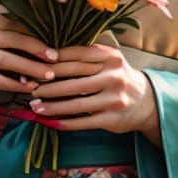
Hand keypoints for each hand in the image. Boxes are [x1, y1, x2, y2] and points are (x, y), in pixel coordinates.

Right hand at [0, 11, 105, 110]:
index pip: (19, 26)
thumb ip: (21, 38)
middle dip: (38, 50)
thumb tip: (58, 40)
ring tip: (48, 76)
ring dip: (30, 69)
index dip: (40, 36)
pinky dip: (16, 84)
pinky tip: (30, 88)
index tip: (58, 47)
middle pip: (14, 40)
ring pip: (7, 60)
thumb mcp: (1, 42)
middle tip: (57, 60)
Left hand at [27, 40, 160, 141]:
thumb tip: (49, 56)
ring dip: (52, 106)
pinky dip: (63, 122)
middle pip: (74, 79)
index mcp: (111, 57)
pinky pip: (83, 122)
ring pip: (76, 103)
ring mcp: (114, 99)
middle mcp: (114, 76)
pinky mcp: (112, 119)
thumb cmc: (118, 76)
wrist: (146, 102)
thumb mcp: (109, 60)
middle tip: (31, 87)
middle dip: (49, 84)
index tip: (37, 63)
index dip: (55, 59)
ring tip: (35, 106)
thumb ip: (87, 55)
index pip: (78, 55)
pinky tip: (49, 121)